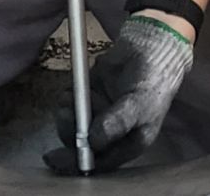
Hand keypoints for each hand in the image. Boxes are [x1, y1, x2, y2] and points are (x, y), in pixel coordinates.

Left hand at [44, 14, 193, 174]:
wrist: (149, 47)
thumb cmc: (153, 81)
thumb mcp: (140, 104)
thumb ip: (118, 122)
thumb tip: (94, 141)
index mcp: (128, 144)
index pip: (100, 161)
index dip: (78, 162)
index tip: (56, 157)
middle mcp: (111, 134)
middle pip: (82, 145)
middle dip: (71, 131)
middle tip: (67, 113)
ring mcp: (98, 115)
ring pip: (73, 125)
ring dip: (68, 114)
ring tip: (71, 98)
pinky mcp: (88, 97)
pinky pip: (70, 105)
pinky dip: (68, 99)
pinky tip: (73, 91)